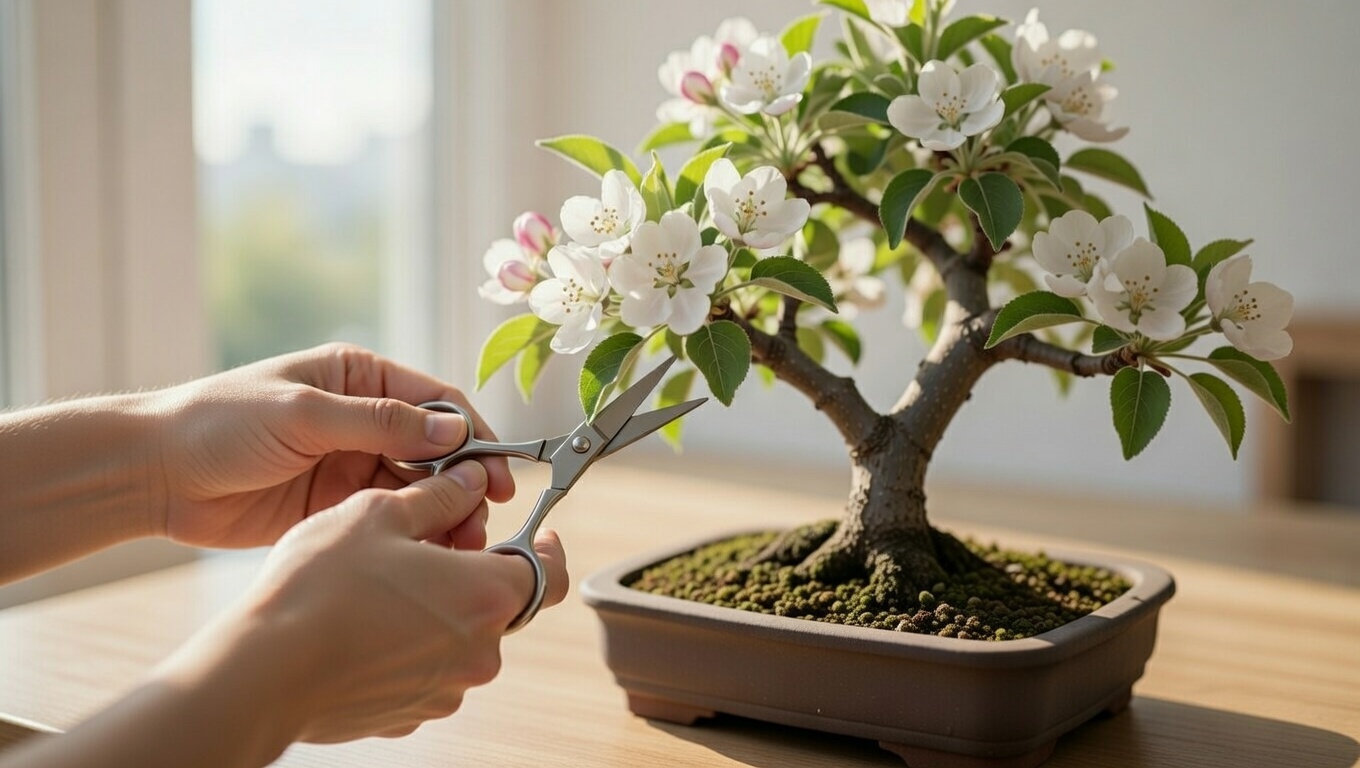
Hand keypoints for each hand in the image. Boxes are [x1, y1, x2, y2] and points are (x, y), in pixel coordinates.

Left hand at [151, 343, 514, 548]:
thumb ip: (380, 424)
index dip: (475, 436)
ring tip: (460, 543)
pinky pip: (388, 517)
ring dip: (443, 512)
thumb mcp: (304, 415)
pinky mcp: (336, 505)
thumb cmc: (220, 424)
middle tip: (483, 518)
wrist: (155, 475)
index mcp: (360, 378)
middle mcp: (364, 419)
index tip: (500, 472)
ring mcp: (351, 463)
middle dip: (465, 482)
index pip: (437, 404)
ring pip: (418, 488)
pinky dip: (412, 533)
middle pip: (436, 450)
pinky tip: (428, 553)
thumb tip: (454, 433)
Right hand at [243, 463, 566, 741]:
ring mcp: (446, 690)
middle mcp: (480, 651)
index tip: (540, 532)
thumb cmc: (320, 587)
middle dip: (472, 574)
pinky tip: (361, 629)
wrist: (263, 672)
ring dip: (435, 612)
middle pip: (498, 604)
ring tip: (380, 589)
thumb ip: (440, 498)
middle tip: (428, 549)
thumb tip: (471, 482)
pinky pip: (424, 671)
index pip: (550, 573)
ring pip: (458, 639)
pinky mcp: (409, 715)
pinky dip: (406, 648)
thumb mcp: (380, 514)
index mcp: (486, 595)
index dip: (548, 548)